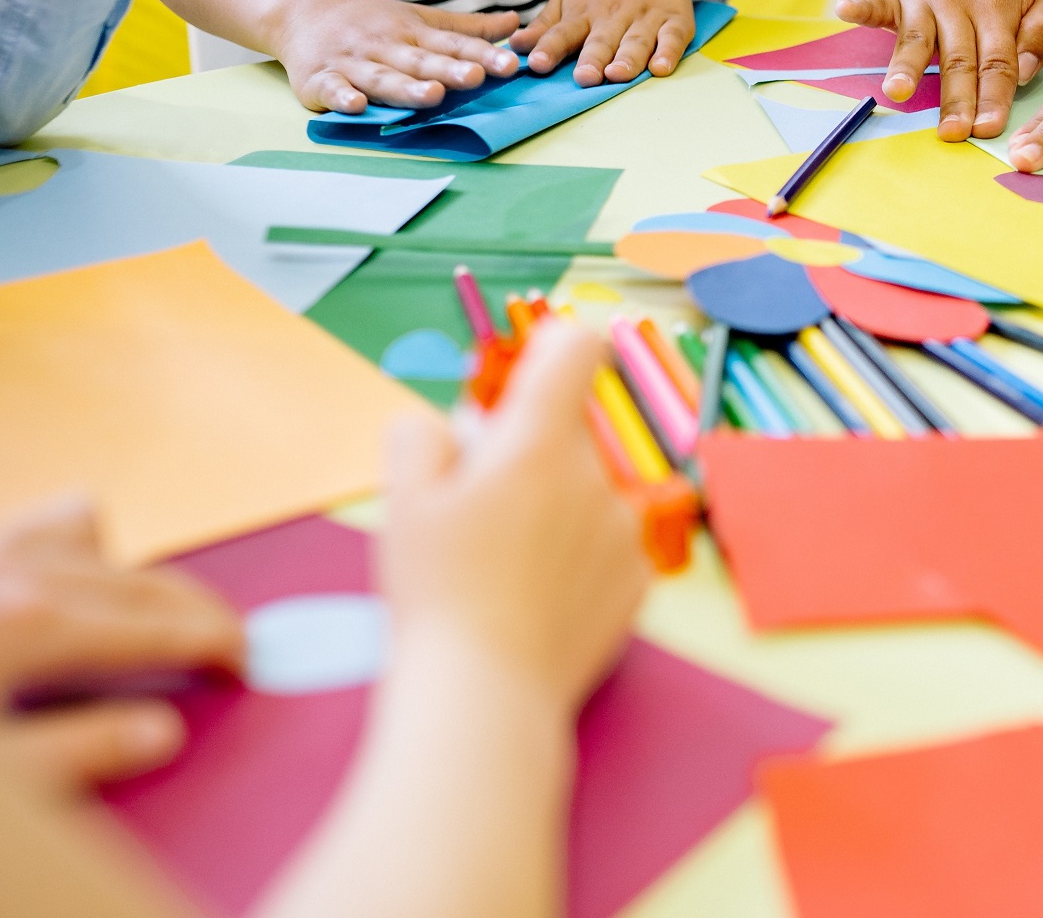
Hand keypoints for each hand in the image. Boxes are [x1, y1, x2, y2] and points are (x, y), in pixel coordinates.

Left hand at [0, 498, 243, 792]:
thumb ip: (73, 755)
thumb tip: (160, 734)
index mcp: (32, 626)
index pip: (158, 628)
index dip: (216, 643)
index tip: (249, 660)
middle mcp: (18, 571)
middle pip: (144, 580)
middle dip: (201, 609)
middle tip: (236, 643)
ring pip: (93, 534)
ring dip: (134, 571)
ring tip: (157, 613)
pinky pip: (39, 524)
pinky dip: (73, 545)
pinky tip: (72, 579)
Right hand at [273, 0, 520, 113]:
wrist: (302, 9)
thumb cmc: (373, 21)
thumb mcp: (421, 19)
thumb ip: (468, 29)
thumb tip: (516, 23)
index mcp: (413, 34)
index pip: (452, 45)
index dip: (482, 55)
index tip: (510, 65)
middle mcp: (386, 47)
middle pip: (420, 61)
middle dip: (449, 70)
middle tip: (476, 77)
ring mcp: (353, 62)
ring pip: (382, 77)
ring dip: (405, 88)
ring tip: (432, 96)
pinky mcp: (319, 78)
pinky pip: (331, 89)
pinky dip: (342, 97)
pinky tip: (356, 105)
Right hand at [379, 323, 649, 718]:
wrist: (485, 697)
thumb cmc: (438, 594)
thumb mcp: (402, 502)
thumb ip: (422, 435)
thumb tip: (452, 424)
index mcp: (538, 444)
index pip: (576, 346)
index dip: (551, 346)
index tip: (526, 374)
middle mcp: (595, 475)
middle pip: (566, 430)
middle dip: (526, 450)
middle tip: (477, 505)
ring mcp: (624, 529)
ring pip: (585, 489)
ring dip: (553, 506)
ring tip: (503, 564)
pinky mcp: (639, 580)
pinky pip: (606, 542)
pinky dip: (577, 556)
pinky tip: (536, 596)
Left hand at [508, 0, 695, 86]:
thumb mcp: (569, 2)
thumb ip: (545, 27)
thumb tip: (514, 47)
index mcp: (584, 14)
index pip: (563, 32)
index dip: (550, 47)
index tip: (537, 64)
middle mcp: (614, 16)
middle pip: (602, 40)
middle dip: (593, 58)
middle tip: (584, 77)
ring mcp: (646, 18)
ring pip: (636, 40)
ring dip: (628, 58)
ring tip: (617, 75)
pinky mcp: (675, 22)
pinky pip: (673, 38)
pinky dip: (668, 52)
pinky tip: (661, 68)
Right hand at [837, 0, 1042, 140]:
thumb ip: (1042, 33)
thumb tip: (1023, 73)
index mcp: (999, 7)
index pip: (998, 61)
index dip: (993, 96)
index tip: (989, 128)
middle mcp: (960, 2)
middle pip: (958, 59)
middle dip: (955, 98)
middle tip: (952, 131)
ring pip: (916, 38)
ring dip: (906, 65)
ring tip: (897, 91)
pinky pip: (877, 1)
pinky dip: (860, 7)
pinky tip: (844, 11)